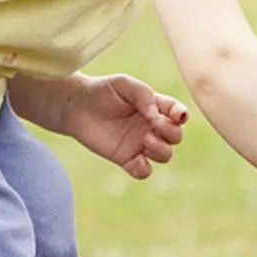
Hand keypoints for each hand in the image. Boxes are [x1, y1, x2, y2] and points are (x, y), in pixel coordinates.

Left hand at [63, 74, 187, 178]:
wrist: (74, 106)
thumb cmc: (101, 91)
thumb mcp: (124, 84)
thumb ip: (144, 95)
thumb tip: (156, 116)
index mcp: (156, 108)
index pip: (178, 114)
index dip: (181, 116)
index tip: (176, 115)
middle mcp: (152, 127)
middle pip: (176, 137)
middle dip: (171, 133)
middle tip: (154, 125)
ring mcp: (140, 144)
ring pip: (165, 155)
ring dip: (161, 150)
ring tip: (145, 139)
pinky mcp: (126, 158)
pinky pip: (144, 171)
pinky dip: (144, 169)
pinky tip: (136, 160)